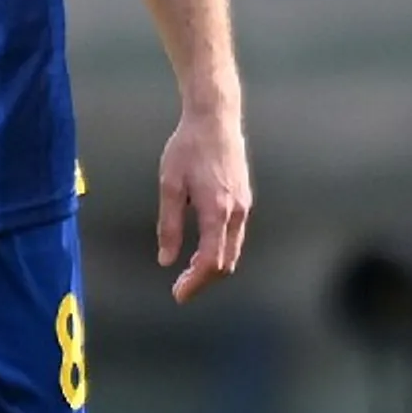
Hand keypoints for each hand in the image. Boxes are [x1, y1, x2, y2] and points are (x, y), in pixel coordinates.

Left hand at [153, 103, 250, 301]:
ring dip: (213, 267)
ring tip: (188, 273)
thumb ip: (169, 225)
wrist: (215, 119)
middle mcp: (236, 212)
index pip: (211, 261)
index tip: (178, 294)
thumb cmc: (189, 148)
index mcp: (217, 210)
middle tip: (180, 288)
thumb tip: (167, 259)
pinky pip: (235, 236)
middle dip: (204, 280)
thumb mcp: (170, 185)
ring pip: (233, 251)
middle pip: (226, 263)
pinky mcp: (244, 200)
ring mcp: (244, 206)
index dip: (195, 283)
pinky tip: (202, 250)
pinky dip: (220, 251)